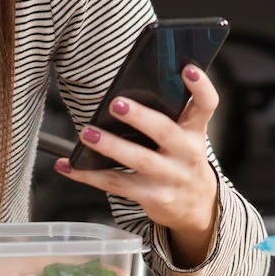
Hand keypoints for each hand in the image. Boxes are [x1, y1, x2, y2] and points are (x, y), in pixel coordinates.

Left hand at [54, 64, 220, 264]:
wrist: (196, 206)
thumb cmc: (181, 159)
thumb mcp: (186, 136)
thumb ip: (167, 115)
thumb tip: (125, 90)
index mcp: (194, 131)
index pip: (206, 105)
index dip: (200, 87)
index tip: (187, 69)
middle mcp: (187, 153)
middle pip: (165, 132)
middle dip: (140, 117)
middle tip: (116, 104)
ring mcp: (171, 177)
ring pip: (139, 160)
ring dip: (111, 146)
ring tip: (87, 133)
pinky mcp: (153, 197)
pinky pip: (116, 183)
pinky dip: (88, 175)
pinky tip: (68, 166)